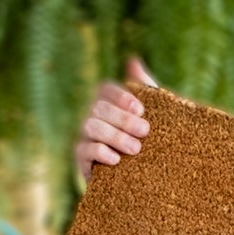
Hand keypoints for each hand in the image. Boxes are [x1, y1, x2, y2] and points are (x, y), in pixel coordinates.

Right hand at [75, 56, 156, 179]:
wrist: (142, 174)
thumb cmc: (146, 137)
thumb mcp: (152, 113)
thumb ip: (145, 87)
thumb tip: (133, 60)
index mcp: (106, 101)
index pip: (105, 89)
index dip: (121, 97)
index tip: (141, 110)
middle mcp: (91, 115)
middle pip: (99, 108)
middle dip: (123, 119)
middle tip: (145, 131)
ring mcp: (84, 136)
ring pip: (91, 127)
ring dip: (115, 136)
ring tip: (136, 149)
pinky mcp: (81, 158)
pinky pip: (84, 150)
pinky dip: (101, 152)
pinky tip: (117, 160)